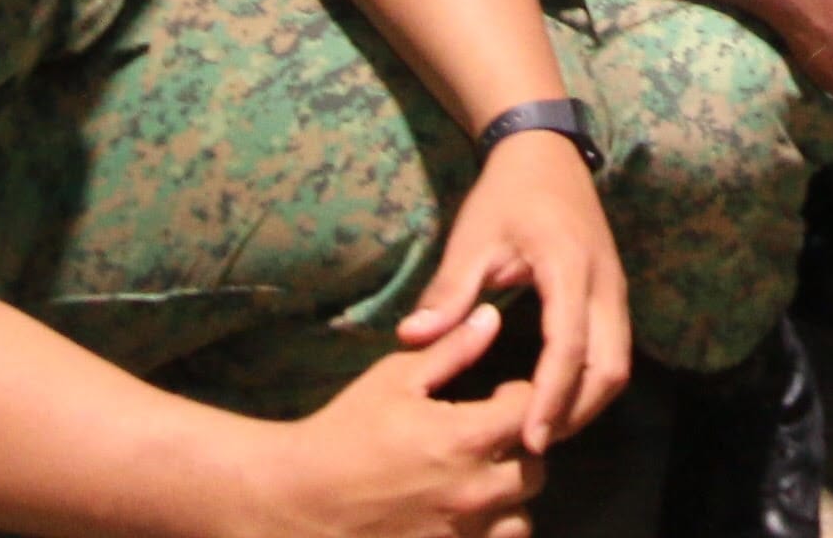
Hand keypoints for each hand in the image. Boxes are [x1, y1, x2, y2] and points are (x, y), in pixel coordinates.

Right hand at [246, 305, 545, 537]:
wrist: (296, 499)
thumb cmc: (343, 431)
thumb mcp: (394, 379)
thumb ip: (451, 350)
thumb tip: (492, 317)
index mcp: (464, 440)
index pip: (530, 412)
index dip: (519, 398)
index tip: (500, 396)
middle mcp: (472, 493)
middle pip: (536, 473)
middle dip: (522, 452)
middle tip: (493, 443)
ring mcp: (459, 535)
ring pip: (520, 523)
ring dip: (509, 502)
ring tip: (482, 485)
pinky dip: (485, 533)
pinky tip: (462, 515)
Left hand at [400, 125, 632, 444]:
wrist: (543, 151)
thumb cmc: (505, 194)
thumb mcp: (471, 238)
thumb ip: (448, 292)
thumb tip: (411, 339)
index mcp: (568, 266)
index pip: (569, 346)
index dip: (551, 398)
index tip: (530, 439)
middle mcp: (604, 282)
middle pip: (610, 367)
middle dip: (578, 413)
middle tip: (535, 444)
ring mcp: (615, 288)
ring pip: (617, 363)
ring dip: (587, 402)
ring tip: (545, 430)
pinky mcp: (613, 293)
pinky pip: (613, 350)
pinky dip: (591, 382)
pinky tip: (557, 400)